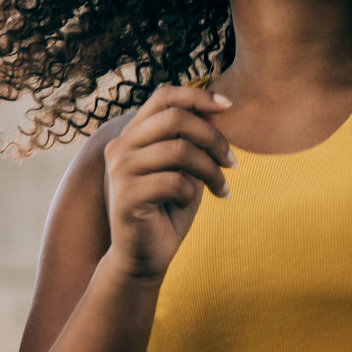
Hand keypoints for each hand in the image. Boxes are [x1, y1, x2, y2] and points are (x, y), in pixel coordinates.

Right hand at [102, 85, 234, 280]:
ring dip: (210, 169)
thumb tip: (216, 109)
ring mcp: (119, 169)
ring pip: (180, 149)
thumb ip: (192, 140)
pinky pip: (174, 181)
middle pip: (175, 117)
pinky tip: (191, 203)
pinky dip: (192, 192)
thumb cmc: (168, 210)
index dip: (197, 96)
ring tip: (221, 186)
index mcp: (133, 135)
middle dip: (213, 137)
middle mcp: (120, 146)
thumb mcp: (185, 169)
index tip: (228, 107)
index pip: (163, 96)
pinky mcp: (126, 195)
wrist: (145, 256)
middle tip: (232, 162)